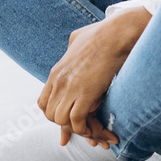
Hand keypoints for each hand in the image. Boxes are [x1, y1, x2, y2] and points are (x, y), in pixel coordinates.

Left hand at [38, 10, 151, 144]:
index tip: (67, 119)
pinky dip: (84, 129)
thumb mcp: (79, 37)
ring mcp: (70, 87)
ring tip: (89, 128)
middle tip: (82, 125)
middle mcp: (59, 81)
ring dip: (75, 128)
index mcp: (57, 71)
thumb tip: (73, 46)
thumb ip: (72, 46)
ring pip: (60, 120)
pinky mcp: (85, 93)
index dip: (54, 113)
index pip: (43, 102)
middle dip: (65, 124)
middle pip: (50, 114)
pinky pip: (76, 121)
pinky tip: (94, 128)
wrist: (117, 33)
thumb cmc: (103, 32)